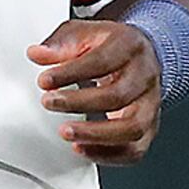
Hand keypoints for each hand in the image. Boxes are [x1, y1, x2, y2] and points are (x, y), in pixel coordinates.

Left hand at [31, 19, 160, 162]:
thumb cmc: (111, 47)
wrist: (142, 56)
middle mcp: (145, 76)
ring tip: (66, 132)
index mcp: (130, 47)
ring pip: (132, 128)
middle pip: (118, 96)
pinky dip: (107, 155)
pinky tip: (81, 148)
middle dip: (78, 103)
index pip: (102, 62)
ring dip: (95, 135)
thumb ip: (61, 44)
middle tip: (49, 103)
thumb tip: (38, 54)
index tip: (44, 81)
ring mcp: (150, 105)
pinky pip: (134, 150)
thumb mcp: (85, 34)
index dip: (71, 73)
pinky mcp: (149, 128)